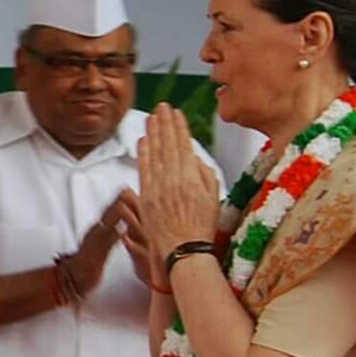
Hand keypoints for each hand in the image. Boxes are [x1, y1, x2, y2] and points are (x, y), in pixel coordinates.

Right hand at [65, 189, 133, 294]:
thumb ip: (106, 232)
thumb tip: (114, 222)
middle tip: (126, 189)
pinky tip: (122, 230)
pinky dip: (114, 236)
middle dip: (117, 202)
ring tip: (124, 205)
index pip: (108, 212)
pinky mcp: (95, 256)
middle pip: (106, 215)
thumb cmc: (88, 262)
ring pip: (106, 227)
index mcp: (96, 231)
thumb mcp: (98, 243)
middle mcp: (94, 234)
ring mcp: (94, 244)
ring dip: (115, 216)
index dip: (118, 200)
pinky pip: (106, 245)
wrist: (73, 279)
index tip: (127, 189)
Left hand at [138, 103, 219, 260]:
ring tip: (151, 117)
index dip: (178, 126)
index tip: (176, 112)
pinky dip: (142, 153)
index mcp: (193, 176)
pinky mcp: (146, 196)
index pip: (183, 144)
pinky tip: (142, 140)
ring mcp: (158, 187)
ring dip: (152, 132)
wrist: (184, 249)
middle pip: (167, 144)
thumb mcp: (214, 196)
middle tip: (161, 107)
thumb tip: (192, 156)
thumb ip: (204, 173)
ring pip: (154, 153)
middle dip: (164, 123)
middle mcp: (174, 178)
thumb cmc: (201, 226)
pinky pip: (143, 169)